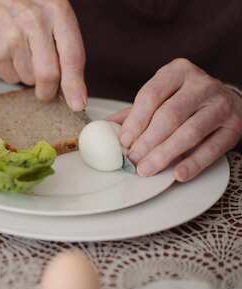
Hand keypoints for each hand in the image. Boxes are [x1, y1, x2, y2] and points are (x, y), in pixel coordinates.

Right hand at [0, 0, 86, 110]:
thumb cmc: (28, 11)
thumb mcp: (53, 17)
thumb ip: (67, 48)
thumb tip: (74, 93)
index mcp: (57, 10)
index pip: (71, 55)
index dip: (75, 84)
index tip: (77, 104)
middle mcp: (34, 20)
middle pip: (48, 74)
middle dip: (48, 90)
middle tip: (47, 92)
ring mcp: (10, 35)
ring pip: (28, 79)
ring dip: (28, 76)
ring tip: (23, 54)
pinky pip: (9, 78)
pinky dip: (11, 72)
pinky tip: (9, 53)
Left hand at [108, 58, 241, 181]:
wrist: (227, 101)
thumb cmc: (185, 100)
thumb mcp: (160, 97)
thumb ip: (134, 113)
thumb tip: (102, 129)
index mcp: (177, 72)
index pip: (151, 96)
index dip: (134, 122)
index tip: (123, 141)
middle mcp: (202, 84)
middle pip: (169, 116)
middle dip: (147, 142)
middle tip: (132, 159)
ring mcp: (221, 104)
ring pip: (189, 133)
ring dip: (164, 155)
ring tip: (147, 169)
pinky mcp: (234, 126)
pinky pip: (212, 149)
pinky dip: (193, 163)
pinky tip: (178, 173)